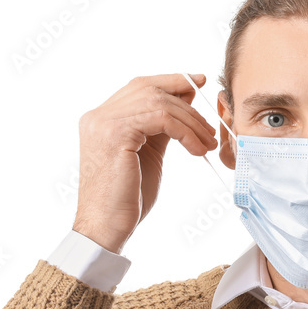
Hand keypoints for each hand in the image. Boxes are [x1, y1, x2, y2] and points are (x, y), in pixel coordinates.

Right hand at [73, 73, 218, 252]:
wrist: (106, 227)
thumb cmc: (126, 199)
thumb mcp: (148, 154)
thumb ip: (159, 128)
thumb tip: (184, 104)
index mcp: (102, 118)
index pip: (140, 86)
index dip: (171, 81)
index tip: (198, 82)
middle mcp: (98, 116)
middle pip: (150, 88)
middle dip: (186, 101)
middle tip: (209, 125)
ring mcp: (104, 123)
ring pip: (159, 103)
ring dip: (191, 121)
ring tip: (207, 143)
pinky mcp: (116, 134)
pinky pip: (161, 119)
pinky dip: (185, 131)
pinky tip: (197, 149)